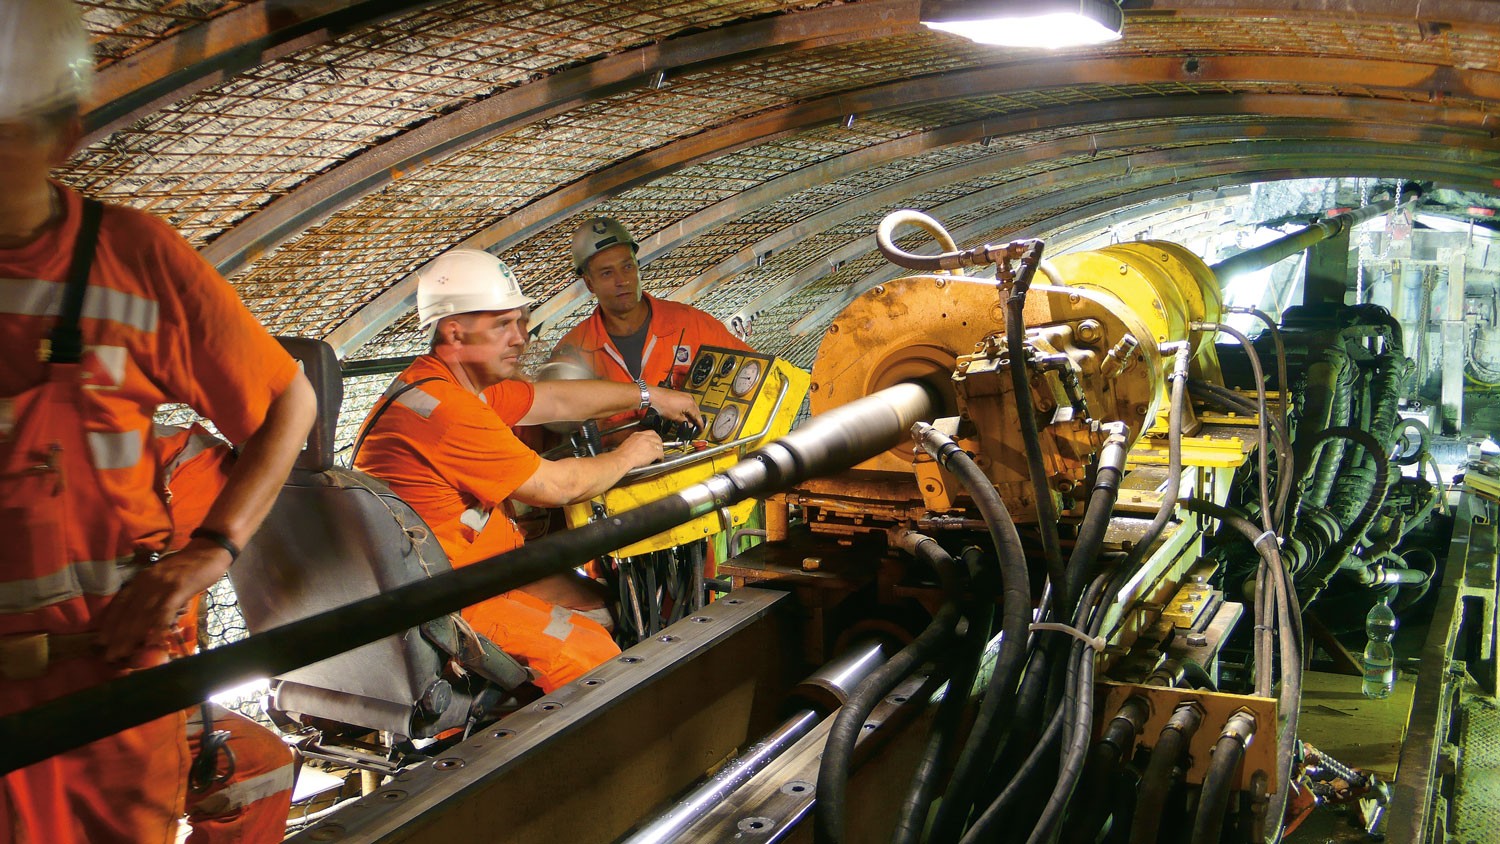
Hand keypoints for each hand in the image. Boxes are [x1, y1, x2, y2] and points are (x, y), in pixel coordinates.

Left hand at [96, 542, 233, 662]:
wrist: (210, 550)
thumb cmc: (188, 566)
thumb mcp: (163, 577)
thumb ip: (154, 593)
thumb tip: (148, 617)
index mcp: (142, 579)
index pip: (121, 603)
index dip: (110, 623)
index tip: (101, 641)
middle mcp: (147, 581)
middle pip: (129, 612)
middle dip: (118, 635)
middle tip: (110, 656)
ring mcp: (162, 584)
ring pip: (143, 613)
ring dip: (131, 635)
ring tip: (124, 653)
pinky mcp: (179, 588)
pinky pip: (165, 610)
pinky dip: (158, 626)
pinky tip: (154, 640)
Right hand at [616, 430, 664, 468]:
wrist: (622, 459)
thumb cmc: (622, 454)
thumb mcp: (628, 442)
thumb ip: (636, 442)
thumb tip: (639, 446)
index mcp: (638, 434)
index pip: (651, 432)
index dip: (654, 437)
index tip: (655, 441)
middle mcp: (645, 437)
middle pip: (657, 438)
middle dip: (659, 443)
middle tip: (659, 448)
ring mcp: (650, 444)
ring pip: (660, 446)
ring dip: (660, 451)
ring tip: (658, 455)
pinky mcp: (653, 451)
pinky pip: (660, 454)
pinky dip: (660, 457)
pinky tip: (659, 460)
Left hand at [648, 387, 704, 428]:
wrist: (655, 396)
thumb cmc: (663, 404)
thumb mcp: (675, 417)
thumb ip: (684, 422)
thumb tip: (689, 425)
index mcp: (690, 404)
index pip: (698, 416)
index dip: (700, 424)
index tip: (701, 428)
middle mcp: (690, 398)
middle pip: (696, 411)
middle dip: (696, 419)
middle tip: (696, 426)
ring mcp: (685, 395)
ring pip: (692, 407)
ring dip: (691, 414)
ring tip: (689, 421)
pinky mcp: (681, 394)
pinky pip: (688, 403)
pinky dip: (687, 409)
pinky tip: (684, 413)